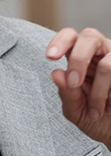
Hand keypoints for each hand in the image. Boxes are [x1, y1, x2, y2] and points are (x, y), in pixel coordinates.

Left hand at [47, 27, 110, 143]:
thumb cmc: (95, 120)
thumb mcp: (76, 111)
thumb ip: (67, 94)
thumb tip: (56, 73)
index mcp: (80, 58)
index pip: (70, 36)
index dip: (59, 41)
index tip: (50, 57)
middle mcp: (101, 53)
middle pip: (89, 36)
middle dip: (78, 60)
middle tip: (74, 83)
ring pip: (107, 64)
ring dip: (98, 92)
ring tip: (96, 112)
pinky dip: (110, 95)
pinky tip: (110, 107)